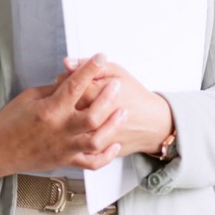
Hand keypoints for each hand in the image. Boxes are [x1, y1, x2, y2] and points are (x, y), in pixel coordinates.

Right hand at [0, 54, 125, 179]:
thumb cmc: (9, 122)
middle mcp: (59, 129)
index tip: (100, 57)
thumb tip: (72, 80)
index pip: (74, 86)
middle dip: (108, 98)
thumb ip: (53, 90)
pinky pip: (91, 162)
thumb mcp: (28, 97)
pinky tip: (114, 145)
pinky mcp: (65, 161)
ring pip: (96, 139)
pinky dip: (105, 156)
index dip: (90, 69)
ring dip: (112, 125)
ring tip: (123, 112)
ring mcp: (64, 148)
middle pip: (92, 114)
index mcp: (49, 110)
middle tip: (116, 85)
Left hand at [58, 58, 173, 156]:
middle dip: (61, 98)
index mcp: (95, 93)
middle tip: (67, 95)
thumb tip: (66, 62)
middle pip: (64, 106)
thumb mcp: (116, 72)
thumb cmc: (133, 95)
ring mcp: (93, 136)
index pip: (67, 84)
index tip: (68, 78)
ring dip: (65, 118)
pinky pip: (75, 145)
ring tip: (70, 110)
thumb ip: (89, 65)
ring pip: (67, 127)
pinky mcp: (95, 151)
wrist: (153, 123)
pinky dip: (71, 136)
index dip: (64, 80)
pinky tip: (75, 127)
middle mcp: (92, 116)